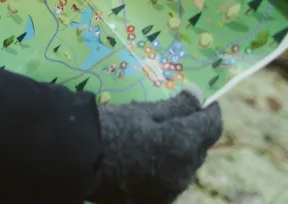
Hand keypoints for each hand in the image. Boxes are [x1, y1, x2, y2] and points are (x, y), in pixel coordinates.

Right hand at [89, 92, 222, 203]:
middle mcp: (182, 173)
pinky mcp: (155, 201)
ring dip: (179, 152)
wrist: (75, 160)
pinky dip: (165, 168)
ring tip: (155, 138)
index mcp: (182, 145)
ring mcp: (169, 191)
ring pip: (185, 167)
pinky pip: (170, 181)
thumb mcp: (142, 110)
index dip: (209, 110)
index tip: (200, 100)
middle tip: (174, 116)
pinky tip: (145, 158)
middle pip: (199, 148)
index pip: (212, 126)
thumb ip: (176, 105)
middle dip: (192, 132)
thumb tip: (200, 95)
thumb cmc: (108, 126)